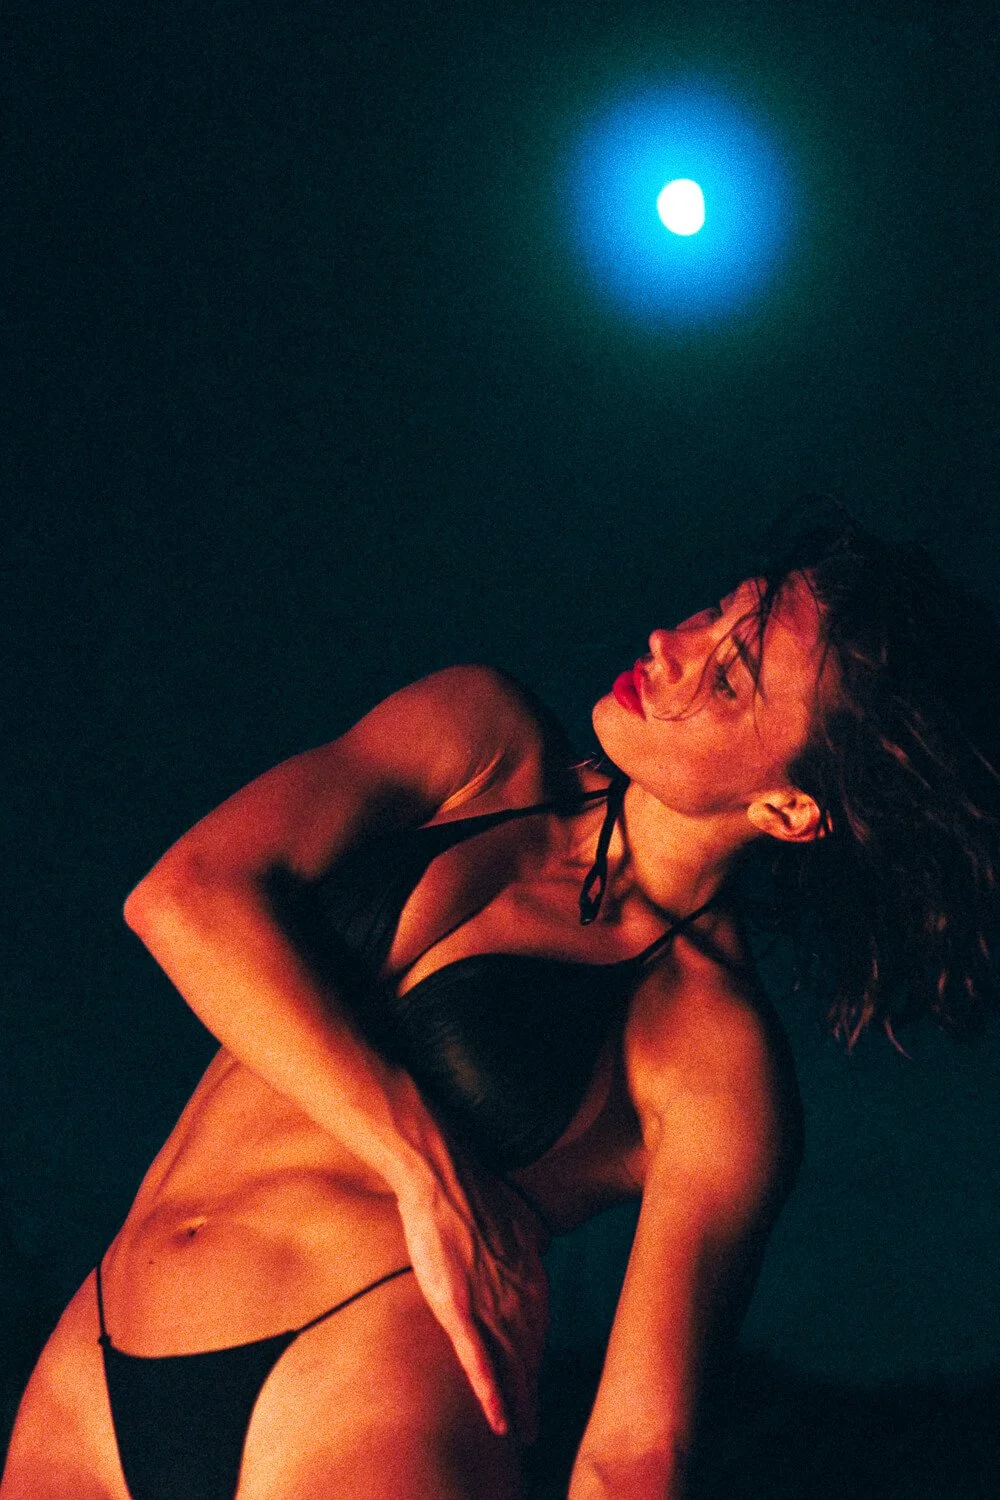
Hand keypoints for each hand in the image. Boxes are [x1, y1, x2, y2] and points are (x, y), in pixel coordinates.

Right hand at [395, 1150, 548, 1440]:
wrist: (442, 1178)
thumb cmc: (473, 1194)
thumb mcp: (515, 1219)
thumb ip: (527, 1242)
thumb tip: (540, 1249)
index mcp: (530, 1277)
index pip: (537, 1331)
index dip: (536, 1362)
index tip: (535, 1385)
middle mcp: (517, 1296)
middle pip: (528, 1357)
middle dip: (531, 1394)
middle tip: (533, 1427)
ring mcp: (488, 1304)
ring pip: (509, 1367)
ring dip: (517, 1403)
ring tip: (520, 1432)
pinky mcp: (458, 1309)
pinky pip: (478, 1361)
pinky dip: (491, 1394)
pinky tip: (499, 1419)